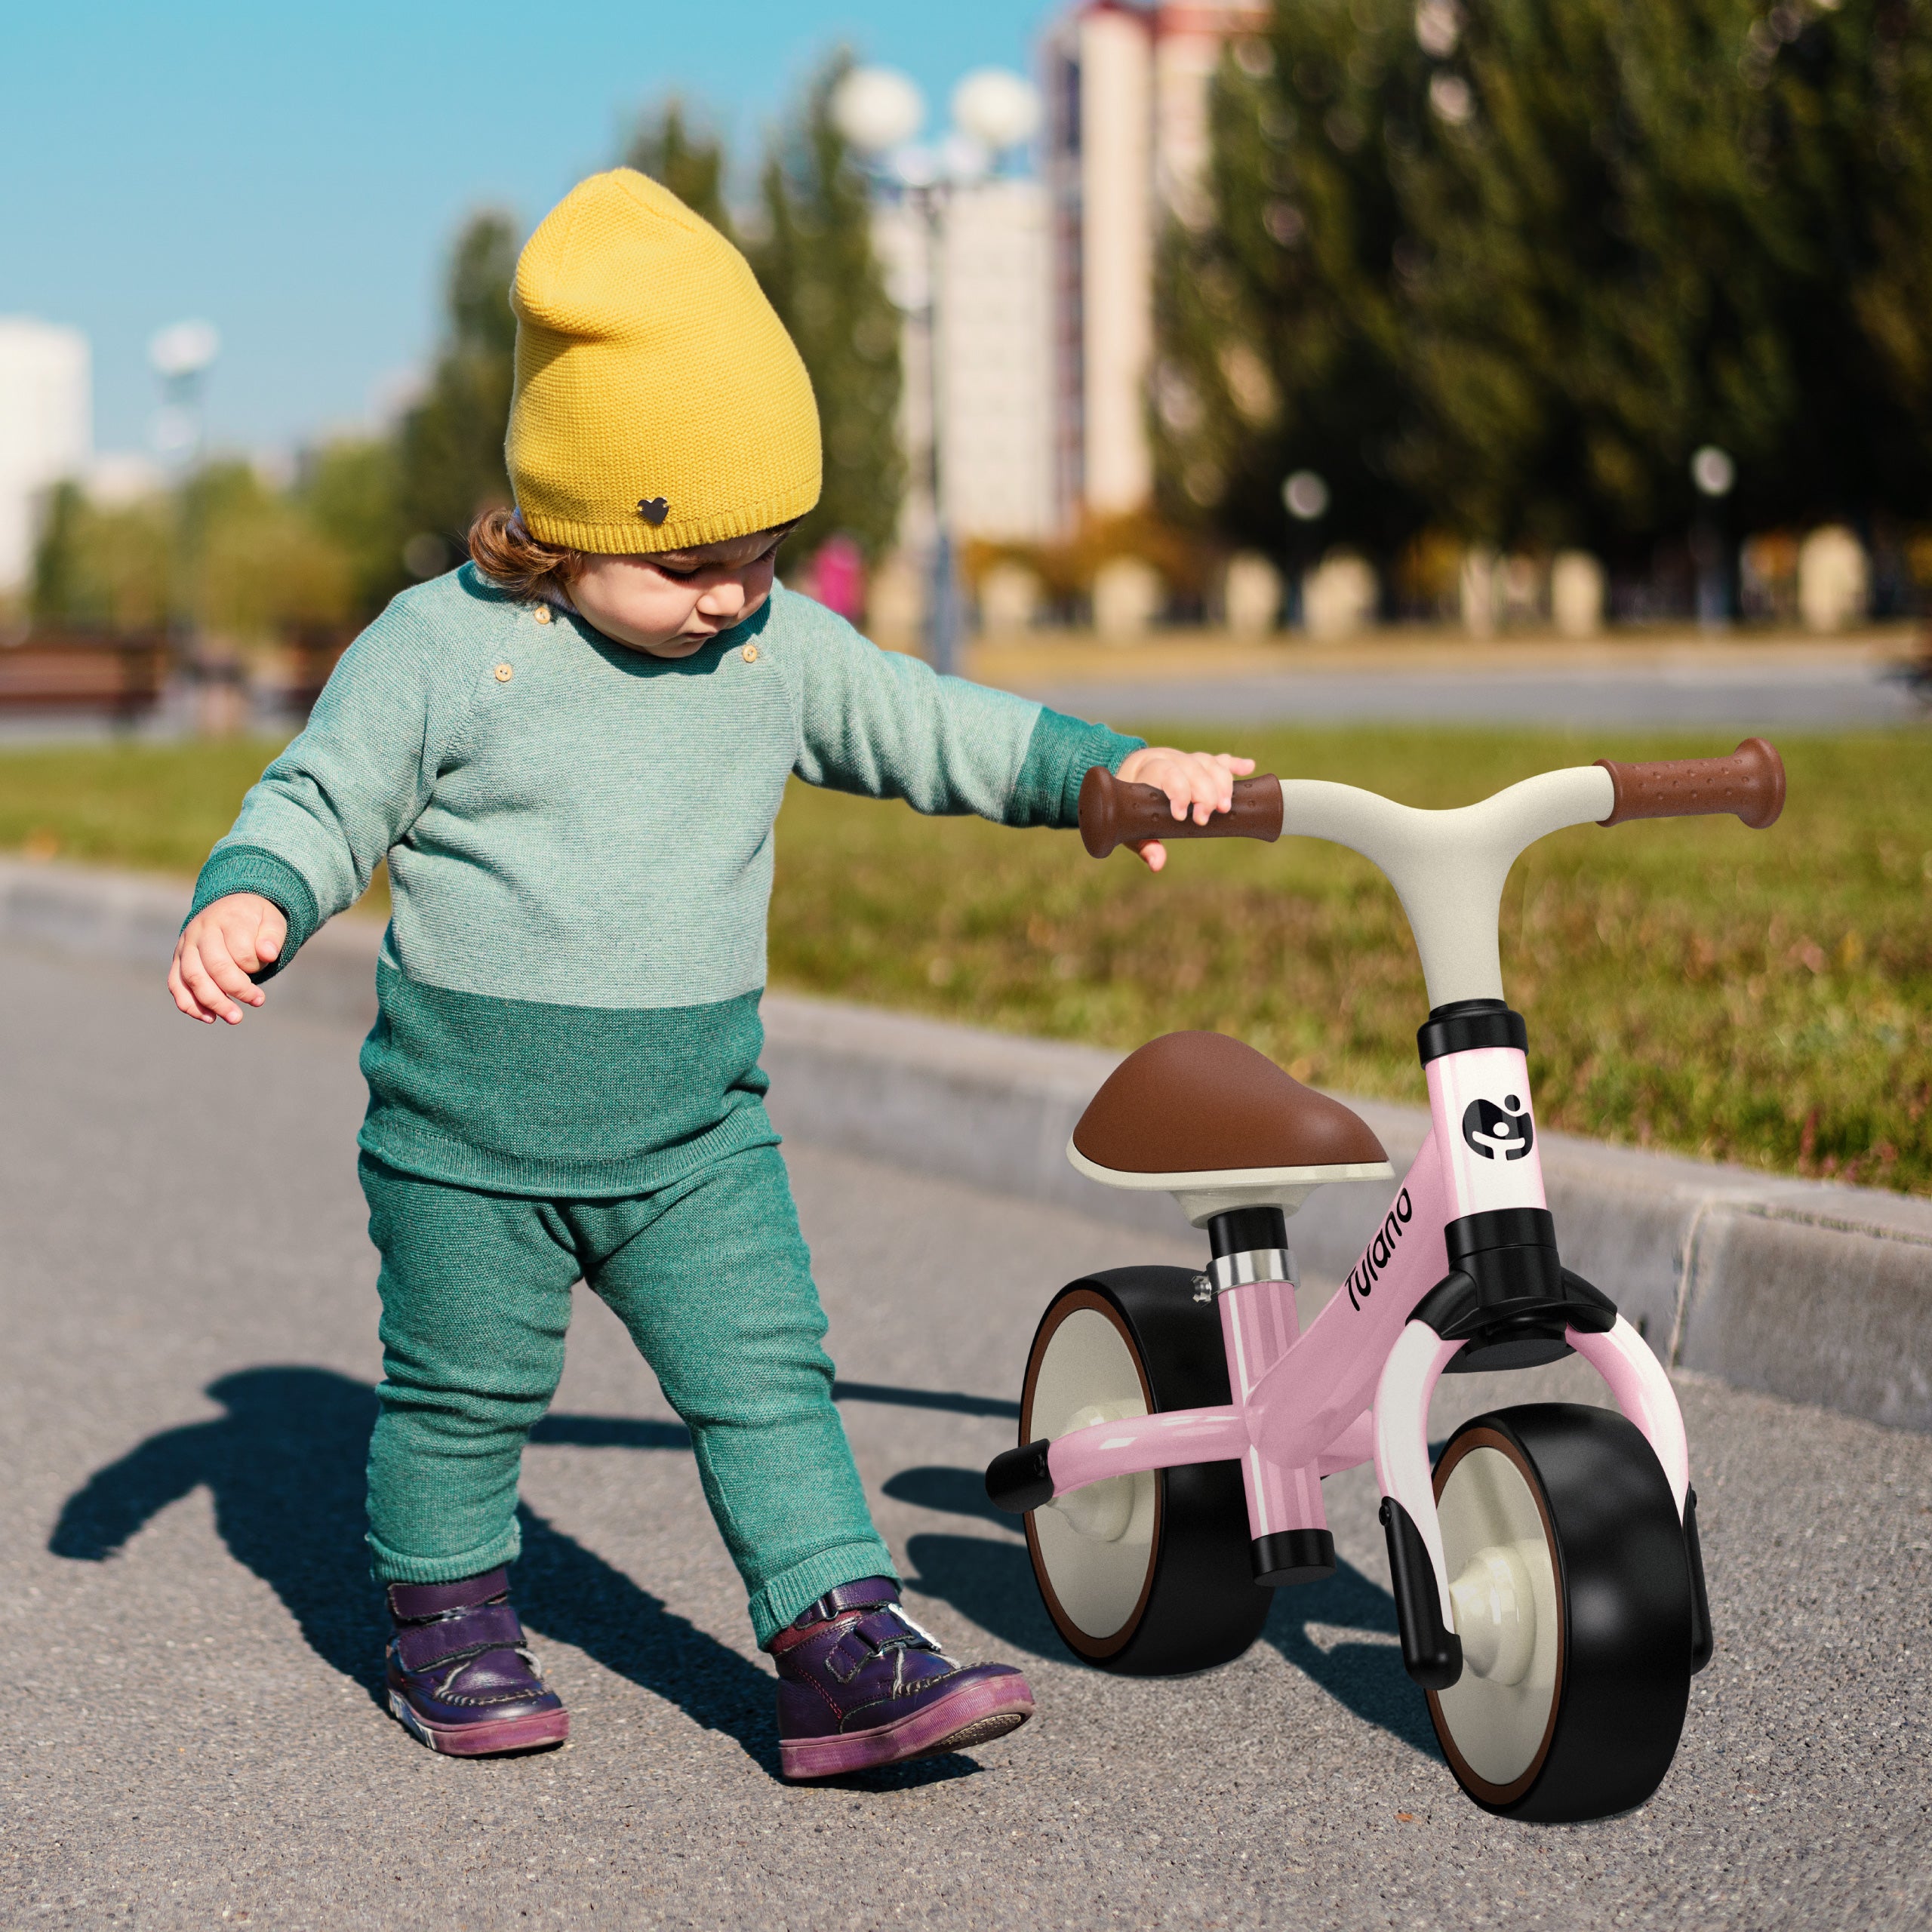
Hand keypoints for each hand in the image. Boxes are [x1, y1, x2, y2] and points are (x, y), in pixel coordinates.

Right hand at [169, 893, 287, 1024]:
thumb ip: (272, 936)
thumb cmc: (254, 919)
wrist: (230, 907)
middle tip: (258, 1002)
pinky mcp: (177, 960)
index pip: (240, 951)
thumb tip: (268, 954)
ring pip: (192, 978)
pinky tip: (209, 1017)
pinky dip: (189, 1004)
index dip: (255, 965)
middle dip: (236, 990)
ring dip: (213, 1002)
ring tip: (235, 1018)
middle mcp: (200, 931)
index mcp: (226, 919)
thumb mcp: (272, 921)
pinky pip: (176, 984)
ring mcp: (185, 946)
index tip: (267, 965)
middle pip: (213, 966)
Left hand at [1113, 747, 1256, 871]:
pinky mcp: (1199, 762)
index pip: (1167, 773)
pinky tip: (1249, 767)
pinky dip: (1234, 764)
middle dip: (1204, 792)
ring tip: (1226, 806)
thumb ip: (1145, 845)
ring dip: (1222, 782)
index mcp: (1148, 771)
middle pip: (1192, 768)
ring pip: (1208, 762)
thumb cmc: (1130, 807)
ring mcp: (1186, 758)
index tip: (1181, 815)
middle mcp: (1169, 759)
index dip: (1178, 791)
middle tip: (1206, 817)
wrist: (1128, 776)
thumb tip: (1158, 864)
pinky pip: (1219, 760)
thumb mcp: (1131, 827)